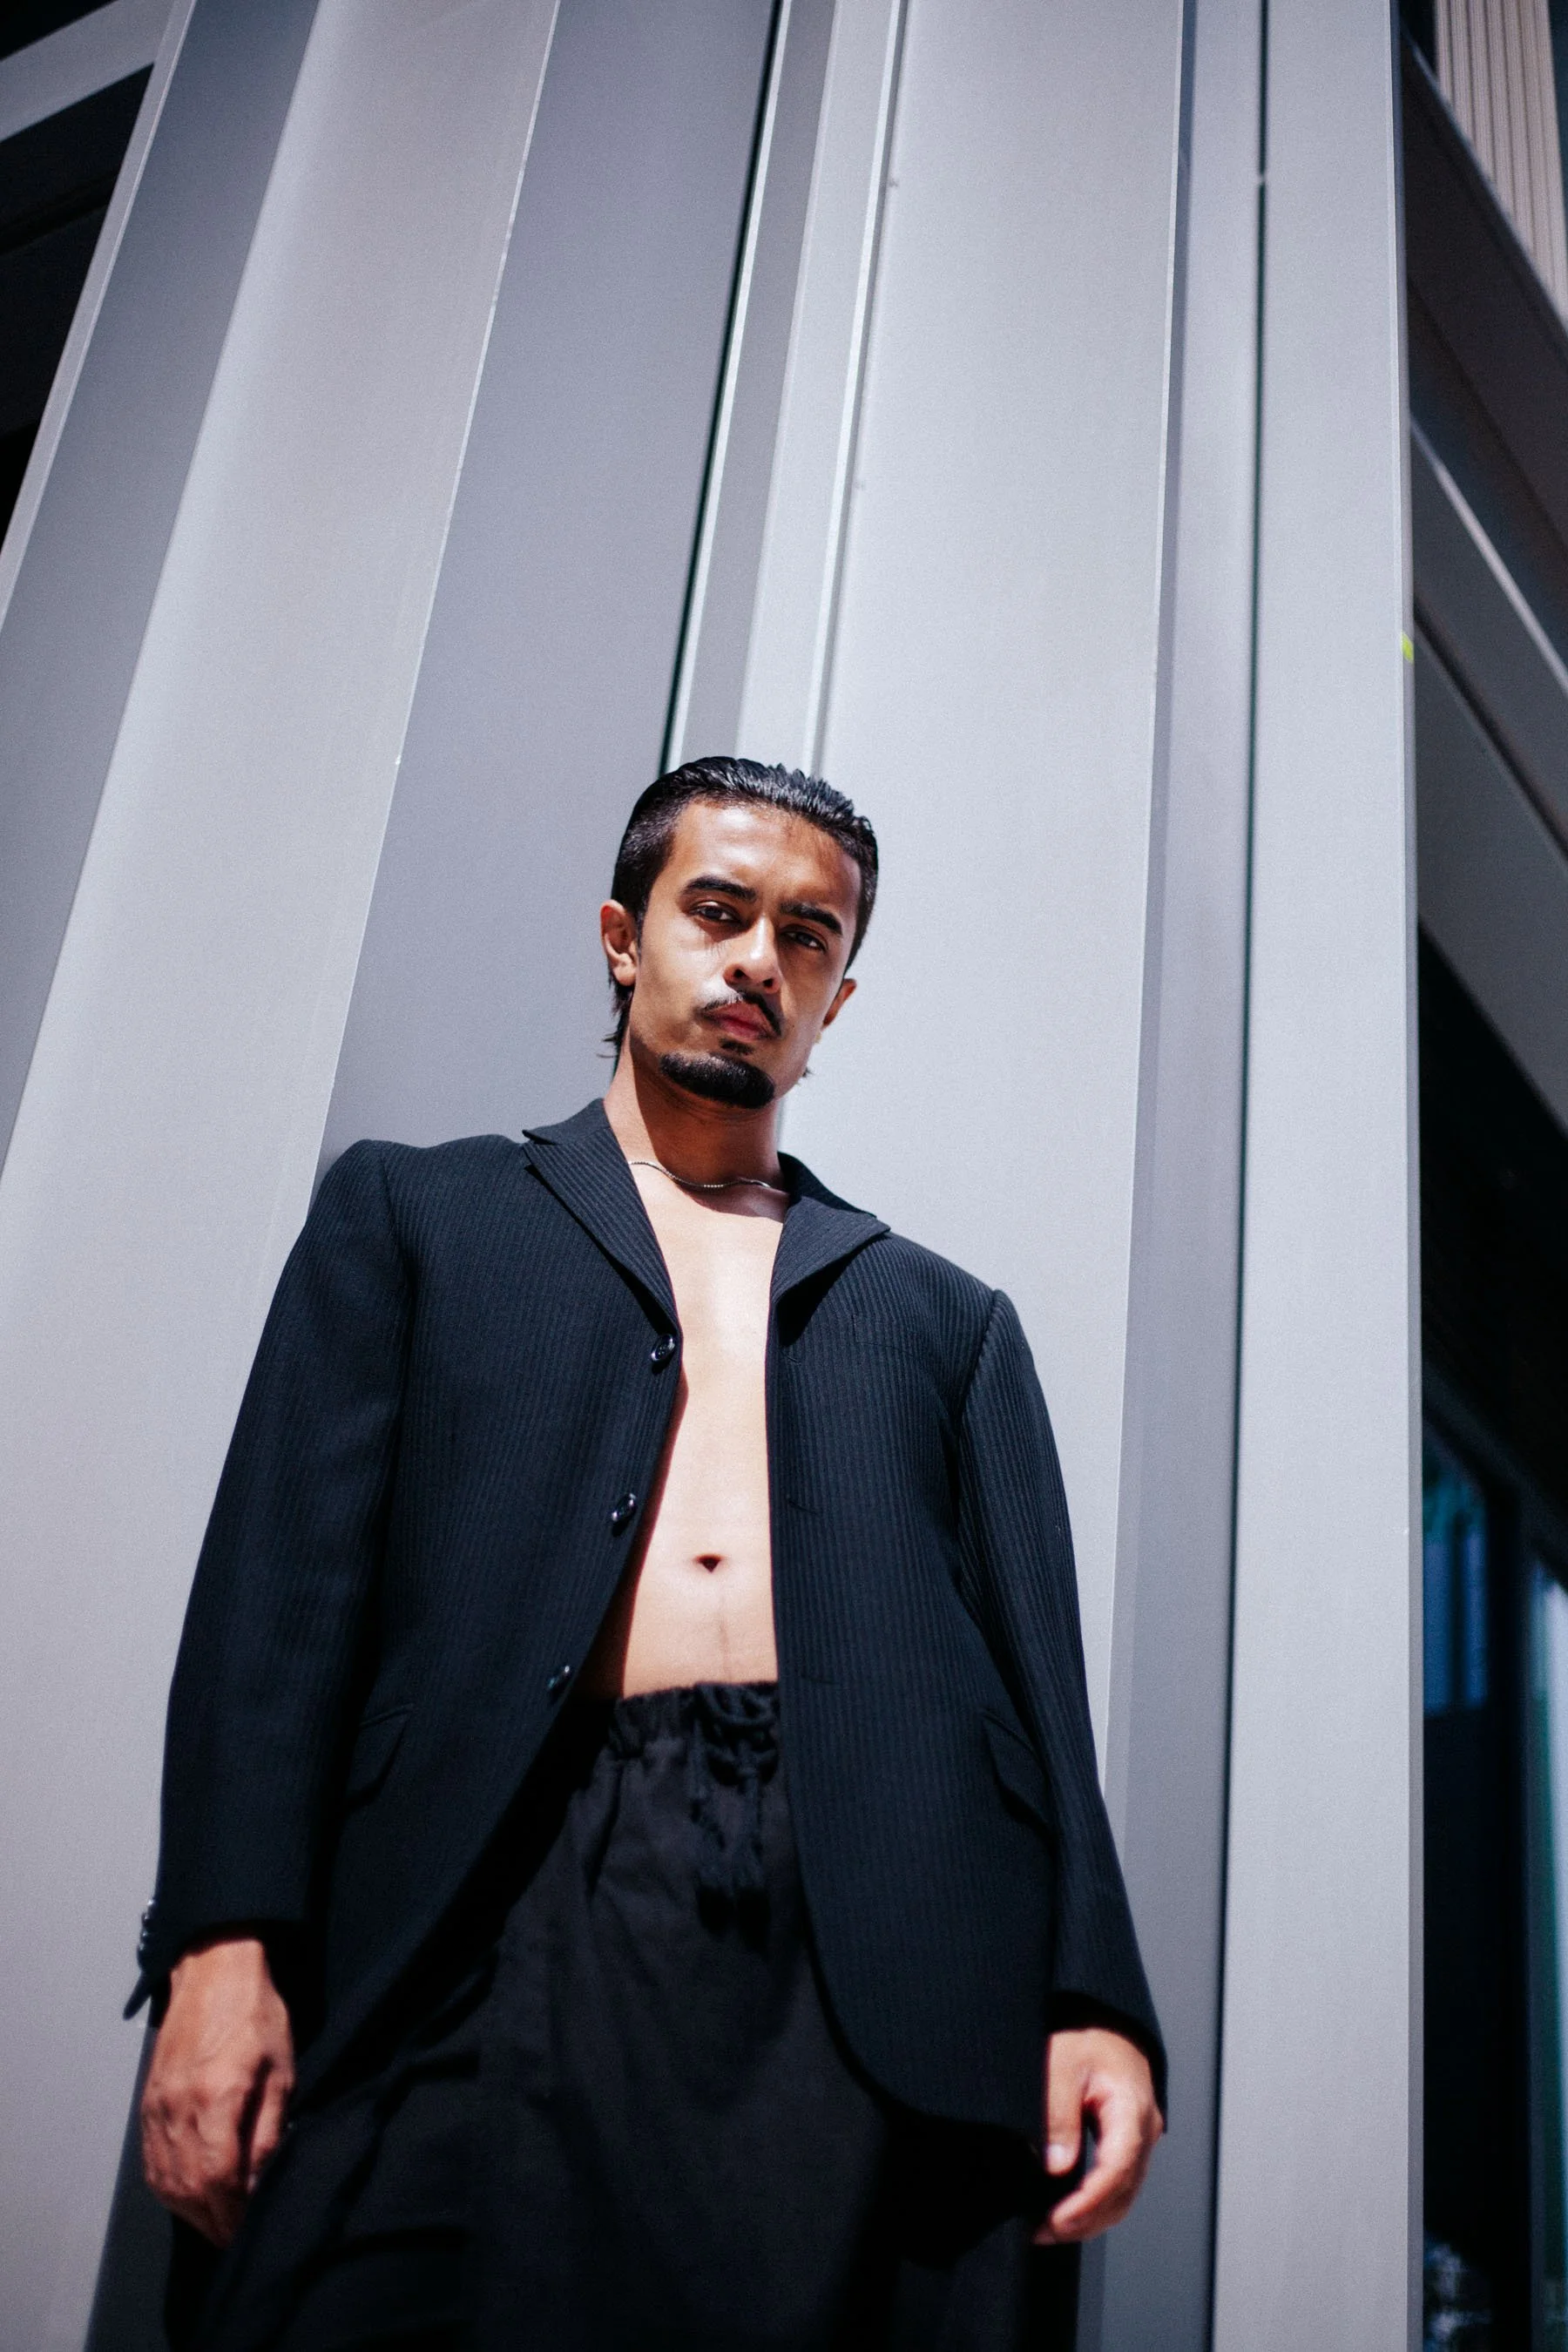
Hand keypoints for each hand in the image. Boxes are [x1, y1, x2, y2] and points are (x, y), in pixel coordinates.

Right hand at [140, 1936, 294, 2245]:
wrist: (213, 1971)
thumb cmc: (257, 2015)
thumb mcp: (281, 2071)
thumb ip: (268, 2131)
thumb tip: (259, 2185)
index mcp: (216, 2096)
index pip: (217, 2178)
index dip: (232, 2213)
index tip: (248, 2228)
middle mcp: (178, 2107)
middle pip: (187, 2188)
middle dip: (212, 2221)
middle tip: (235, 2234)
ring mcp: (157, 2108)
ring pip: (165, 2182)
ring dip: (189, 2211)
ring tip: (216, 2222)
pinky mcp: (147, 2105)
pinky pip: (152, 2162)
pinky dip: (169, 2188)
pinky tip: (189, 2195)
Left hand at [1034, 2026, 1160, 2243]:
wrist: (1102, 2022)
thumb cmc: (1084, 2037)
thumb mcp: (1062, 2063)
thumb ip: (1058, 2113)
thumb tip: (1056, 2166)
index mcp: (1131, 2107)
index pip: (1117, 2168)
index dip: (1088, 2201)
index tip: (1056, 2220)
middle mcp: (1144, 2129)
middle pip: (1124, 2192)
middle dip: (1085, 2220)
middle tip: (1042, 2232)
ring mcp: (1140, 2139)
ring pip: (1123, 2195)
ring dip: (1090, 2218)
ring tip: (1048, 2228)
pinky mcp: (1128, 2144)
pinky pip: (1118, 2184)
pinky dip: (1095, 2204)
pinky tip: (1066, 2210)